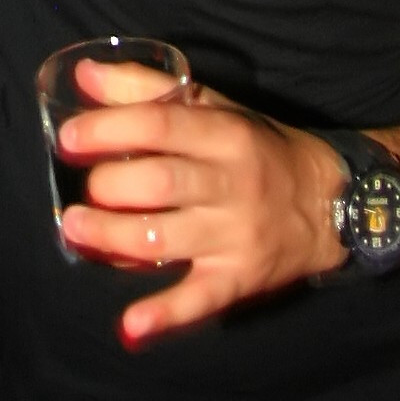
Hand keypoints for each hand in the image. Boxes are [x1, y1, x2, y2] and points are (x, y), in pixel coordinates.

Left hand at [56, 63, 344, 341]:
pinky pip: (200, 300)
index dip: (108, 130)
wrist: (331, 202)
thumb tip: (85, 73)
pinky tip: (131, 327)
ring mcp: (235, 235)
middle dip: (109, 186)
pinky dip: (164, 315)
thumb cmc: (257, 148)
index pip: (160, 125)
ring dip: (113, 237)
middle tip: (85, 189)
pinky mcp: (239, 278)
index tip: (68, 138)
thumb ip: (149, 89)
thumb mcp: (216, 107)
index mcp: (224, 134)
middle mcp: (232, 183)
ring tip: (75, 230)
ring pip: (167, 239)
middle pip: (161, 182)